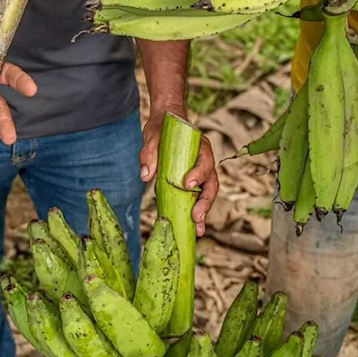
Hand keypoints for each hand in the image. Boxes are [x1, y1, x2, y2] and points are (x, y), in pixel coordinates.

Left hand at [140, 107, 218, 235]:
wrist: (165, 126)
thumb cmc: (162, 130)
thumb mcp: (152, 136)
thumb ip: (150, 153)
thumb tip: (145, 175)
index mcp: (199, 147)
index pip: (204, 162)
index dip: (198, 174)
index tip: (187, 185)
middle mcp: (204, 162)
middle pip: (211, 184)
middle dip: (205, 202)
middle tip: (196, 217)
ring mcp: (200, 174)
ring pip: (207, 195)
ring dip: (204, 213)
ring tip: (198, 230)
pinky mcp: (193, 184)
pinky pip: (197, 199)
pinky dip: (196, 213)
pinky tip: (192, 227)